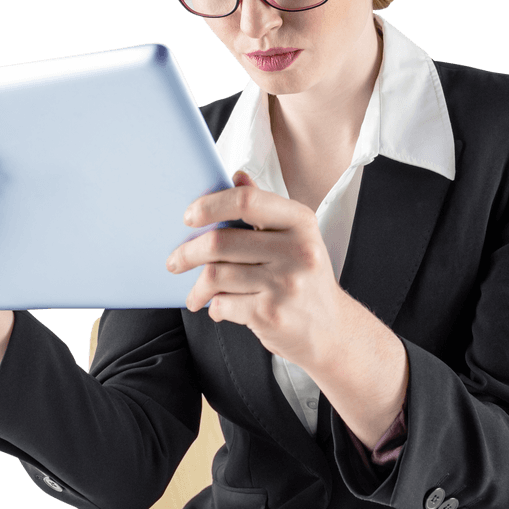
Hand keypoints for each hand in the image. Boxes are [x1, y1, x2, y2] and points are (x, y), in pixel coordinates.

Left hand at [167, 171, 345, 370]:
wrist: (333, 331)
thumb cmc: (306, 280)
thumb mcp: (296, 239)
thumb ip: (265, 209)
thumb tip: (237, 177)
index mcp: (300, 223)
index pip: (247, 201)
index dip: (211, 205)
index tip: (189, 217)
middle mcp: (297, 250)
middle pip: (221, 242)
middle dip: (187, 253)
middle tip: (175, 261)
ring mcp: (285, 284)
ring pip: (216, 275)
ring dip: (197, 287)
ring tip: (195, 294)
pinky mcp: (271, 314)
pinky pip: (223, 304)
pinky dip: (214, 307)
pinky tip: (220, 308)